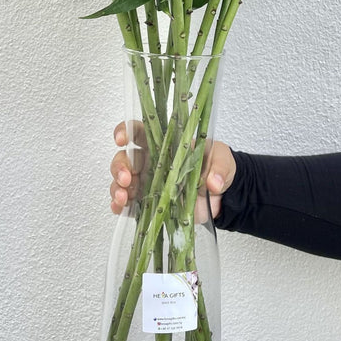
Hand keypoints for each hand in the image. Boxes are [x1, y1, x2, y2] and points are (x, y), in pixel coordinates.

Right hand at [110, 121, 236, 220]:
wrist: (222, 195)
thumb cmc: (216, 167)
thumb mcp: (223, 160)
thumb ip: (219, 168)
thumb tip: (213, 183)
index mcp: (163, 144)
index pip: (139, 132)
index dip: (125, 131)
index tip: (122, 139)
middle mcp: (150, 162)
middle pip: (124, 159)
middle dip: (120, 167)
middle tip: (127, 178)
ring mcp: (147, 184)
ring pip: (122, 182)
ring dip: (117, 188)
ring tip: (123, 197)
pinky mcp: (149, 204)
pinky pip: (129, 205)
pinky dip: (120, 206)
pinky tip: (120, 208)